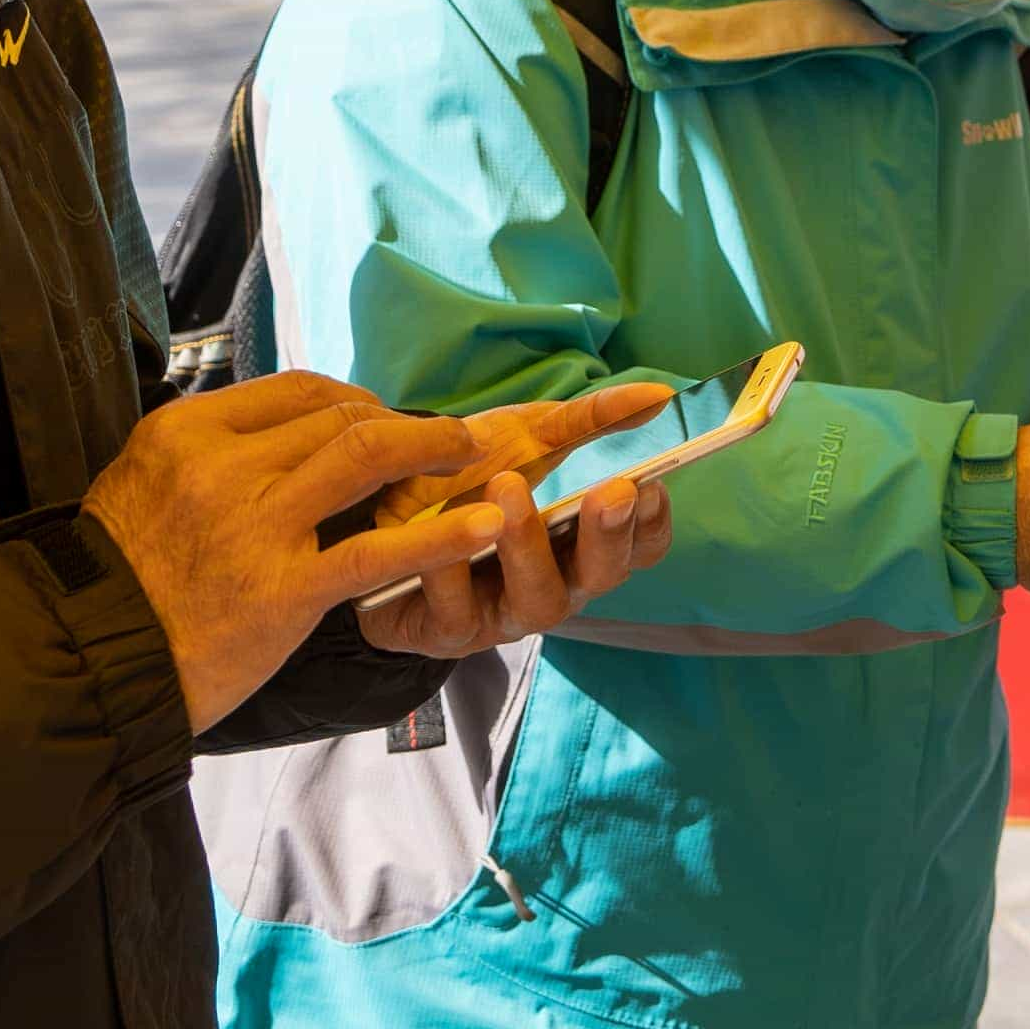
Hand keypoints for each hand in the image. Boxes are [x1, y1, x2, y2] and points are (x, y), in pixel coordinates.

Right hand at [84, 371, 513, 730]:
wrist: (92, 664)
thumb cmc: (119, 582)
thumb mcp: (143, 483)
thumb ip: (209, 450)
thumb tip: (278, 431)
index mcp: (186, 432)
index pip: (297, 389)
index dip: (357, 399)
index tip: (385, 418)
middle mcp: (221, 466)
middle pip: (338, 417)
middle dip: (404, 423)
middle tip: (444, 441)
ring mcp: (254, 527)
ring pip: (365, 455)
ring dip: (433, 447)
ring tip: (473, 455)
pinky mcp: (284, 591)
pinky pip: (376, 550)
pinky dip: (440, 534)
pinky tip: (485, 525)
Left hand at [357, 380, 684, 659]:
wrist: (371, 522)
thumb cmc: (462, 484)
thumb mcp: (522, 440)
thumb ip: (587, 421)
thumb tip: (658, 395)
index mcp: (578, 544)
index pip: (638, 548)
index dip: (651, 523)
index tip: (648, 484)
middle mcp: (554, 586)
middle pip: (601, 576)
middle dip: (609, 535)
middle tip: (611, 491)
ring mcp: (503, 615)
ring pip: (536, 599)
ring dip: (528, 545)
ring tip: (509, 489)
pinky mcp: (448, 632)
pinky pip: (456, 609)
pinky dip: (450, 569)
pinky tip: (437, 533)